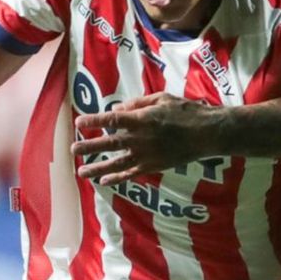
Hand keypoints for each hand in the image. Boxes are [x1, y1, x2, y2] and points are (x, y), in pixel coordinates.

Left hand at [71, 93, 211, 184]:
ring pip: (116, 163)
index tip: (79, 122)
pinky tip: (104, 180)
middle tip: (73, 149)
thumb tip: (116, 111)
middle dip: (89, 146)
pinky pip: (132, 174)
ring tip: (81, 172)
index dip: (94, 121)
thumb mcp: (162, 98)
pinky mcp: (154, 166)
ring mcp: (146, 155)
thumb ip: (137, 104)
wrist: (208, 133)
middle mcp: (140, 139)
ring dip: (97, 167)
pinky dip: (117, 177)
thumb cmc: (186, 111)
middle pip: (109, 143)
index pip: (111, 120)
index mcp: (142, 119)